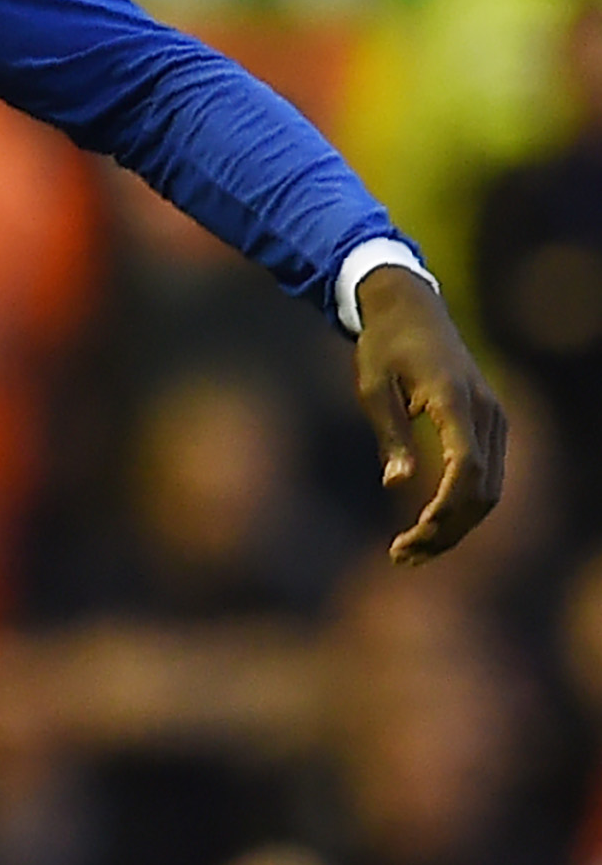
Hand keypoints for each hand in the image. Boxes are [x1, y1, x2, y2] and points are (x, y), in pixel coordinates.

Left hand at [353, 265, 506, 562]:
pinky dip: (463, 507)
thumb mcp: (371, 384)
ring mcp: (494, 418)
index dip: (445, 510)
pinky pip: (486, 476)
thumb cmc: (383, 344)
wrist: (412, 308)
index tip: (412, 535)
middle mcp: (485, 412)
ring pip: (490, 490)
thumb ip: (388, 433)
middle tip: (401, 556)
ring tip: (411, 553)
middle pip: (483, 490)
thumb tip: (397, 484)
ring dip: (456, 527)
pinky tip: (429, 527)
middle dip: (447, 531)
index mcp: (454, 400)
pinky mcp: (490, 424)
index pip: (466, 468)